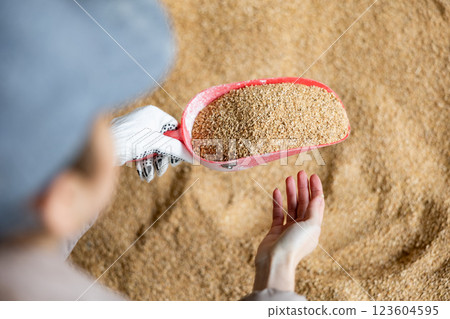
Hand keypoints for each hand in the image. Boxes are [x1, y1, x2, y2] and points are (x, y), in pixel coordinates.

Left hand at [111, 105, 191, 181]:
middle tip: (162, 168)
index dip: (178, 143)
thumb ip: (176, 149)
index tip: (179, 157)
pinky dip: (144, 164)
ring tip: (151, 174)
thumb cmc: (128, 139)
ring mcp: (136, 131)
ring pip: (153, 150)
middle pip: (164, 141)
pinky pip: (142, 153)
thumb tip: (194, 156)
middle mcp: (145, 120)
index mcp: (154, 113)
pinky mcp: (128, 142)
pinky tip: (143, 173)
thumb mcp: (156, 143)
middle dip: (163, 157)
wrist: (97, 146)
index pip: (174, 127)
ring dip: (154, 164)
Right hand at [253, 171, 324, 291]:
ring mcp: (288, 229)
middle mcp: (302, 227)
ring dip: (291, 192)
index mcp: (313, 227)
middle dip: (303, 187)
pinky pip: (278, 213)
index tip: (313, 175)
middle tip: (300, 172)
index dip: (315, 189)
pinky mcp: (276, 231)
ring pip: (291, 206)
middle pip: (304, 203)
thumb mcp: (310, 225)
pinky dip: (277, 202)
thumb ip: (314, 210)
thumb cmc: (295, 245)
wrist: (275, 261)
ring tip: (288, 178)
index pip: (316, 204)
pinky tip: (276, 191)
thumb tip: (319, 196)